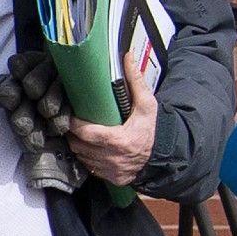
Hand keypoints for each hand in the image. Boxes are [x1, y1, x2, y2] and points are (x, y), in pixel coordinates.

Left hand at [67, 50, 156, 186]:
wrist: (167, 155)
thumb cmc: (154, 129)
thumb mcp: (147, 105)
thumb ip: (135, 82)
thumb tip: (127, 57)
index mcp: (118, 140)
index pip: (84, 133)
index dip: (73, 124)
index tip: (68, 114)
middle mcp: (111, 158)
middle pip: (77, 145)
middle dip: (71, 134)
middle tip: (71, 121)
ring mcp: (109, 170)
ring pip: (80, 157)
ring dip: (77, 146)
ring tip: (78, 133)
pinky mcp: (110, 178)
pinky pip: (89, 168)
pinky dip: (86, 158)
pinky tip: (89, 147)